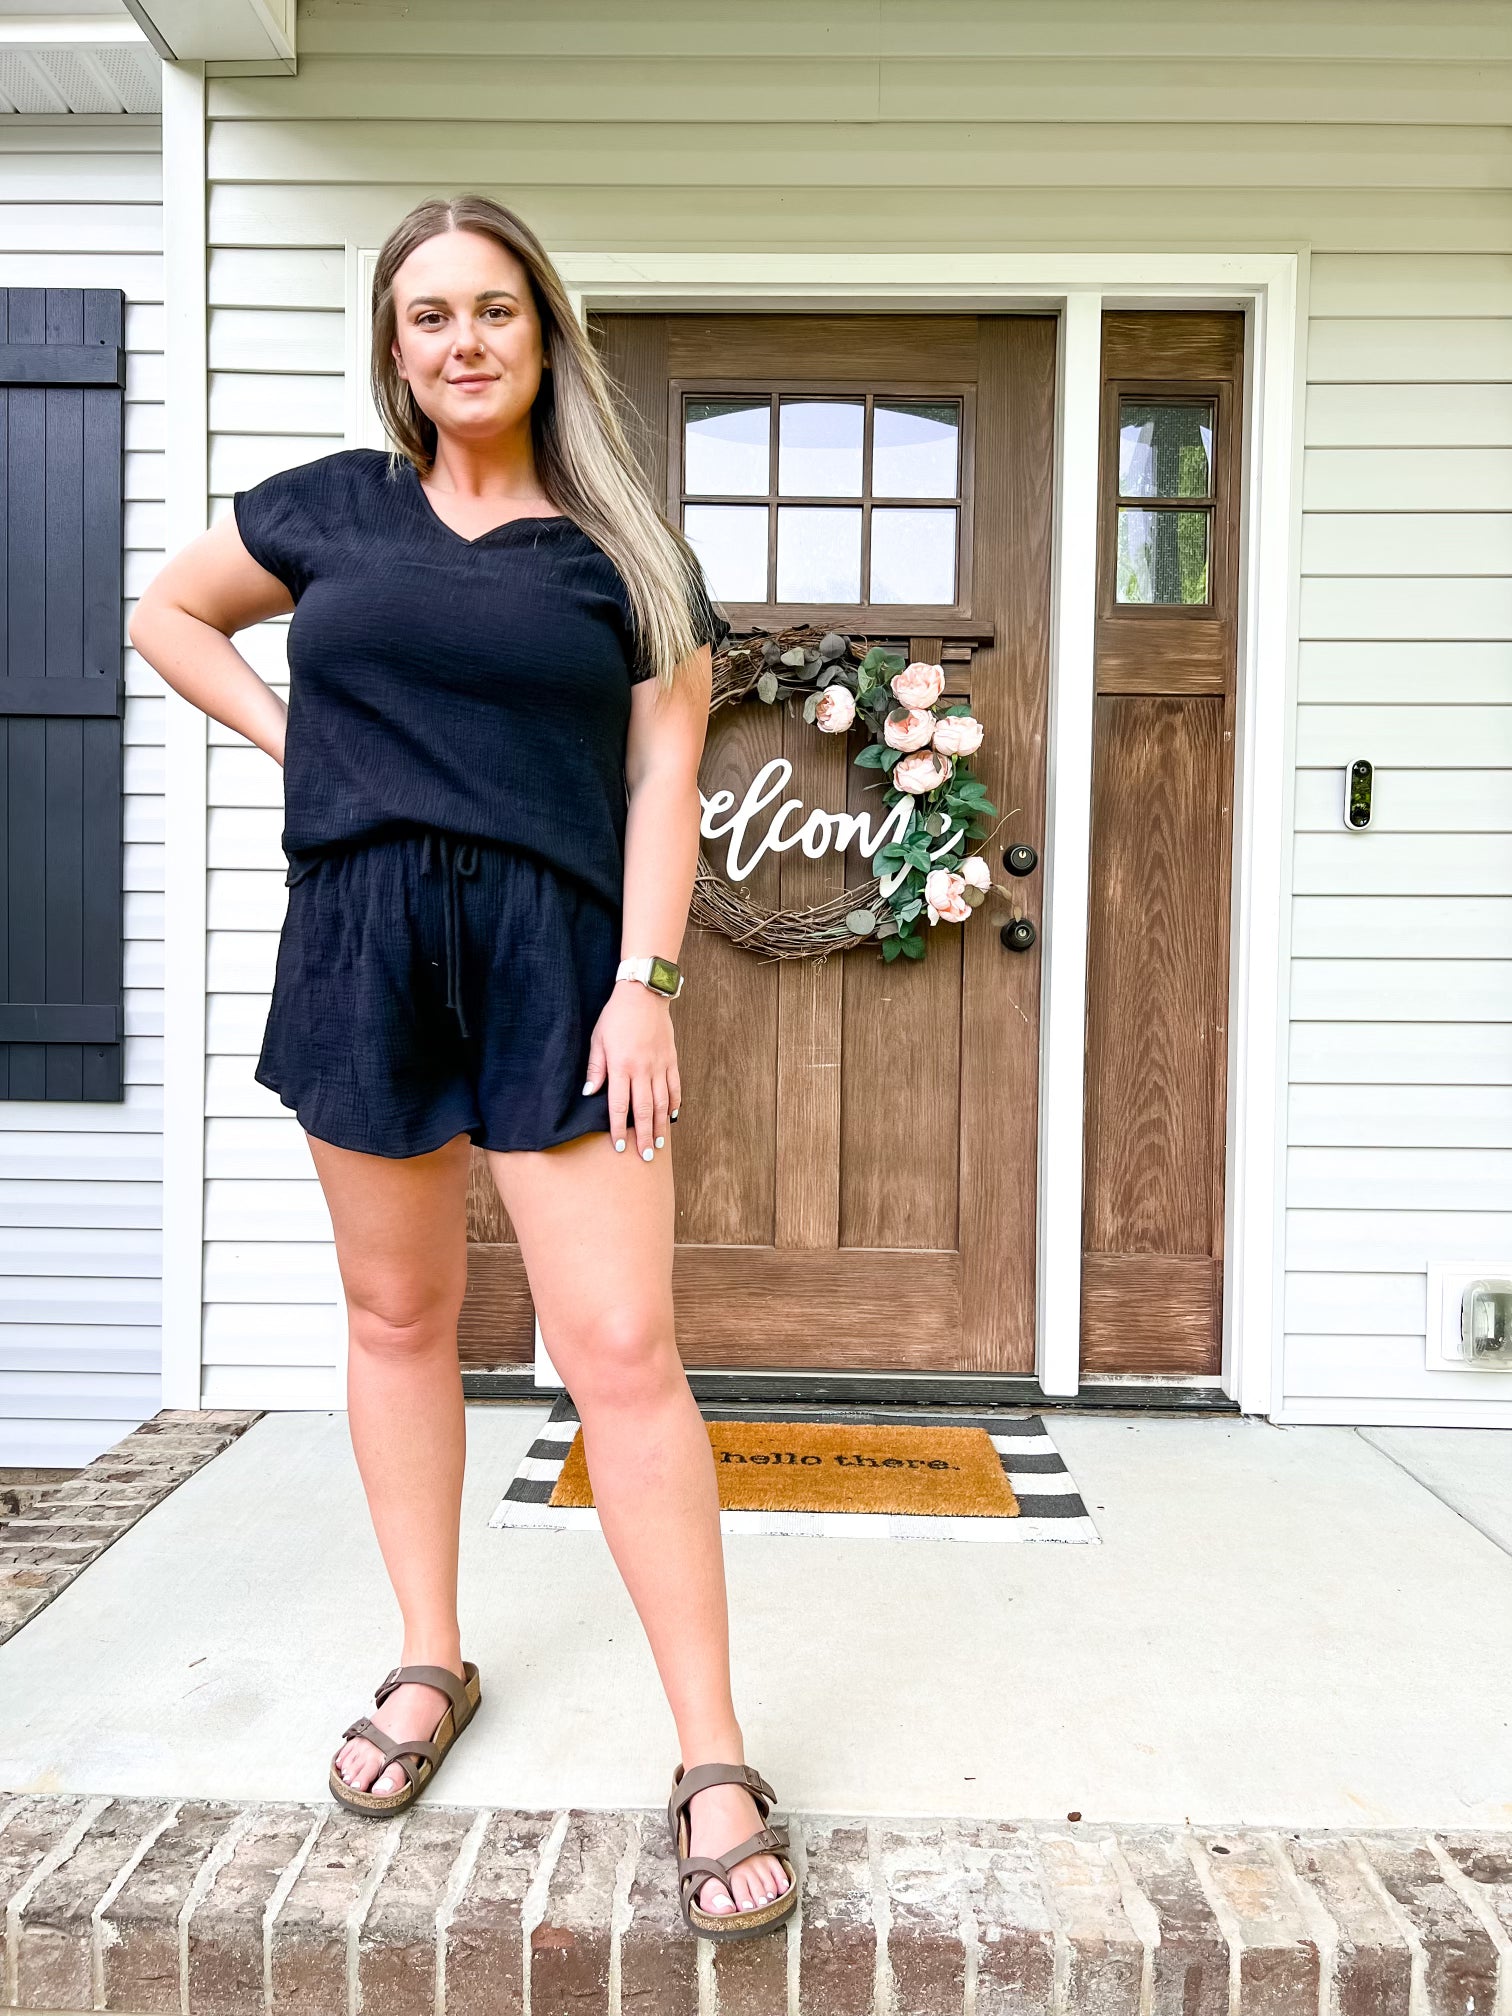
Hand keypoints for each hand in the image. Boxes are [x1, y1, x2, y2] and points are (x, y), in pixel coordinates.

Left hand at [583, 978, 680, 1159]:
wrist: (644, 994)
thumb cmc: (616, 1016)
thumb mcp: (598, 1039)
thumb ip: (595, 1068)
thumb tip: (589, 1093)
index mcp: (621, 1066)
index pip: (619, 1105)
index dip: (619, 1128)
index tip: (619, 1147)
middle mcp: (642, 1070)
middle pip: (643, 1110)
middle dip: (643, 1136)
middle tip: (645, 1157)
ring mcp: (659, 1066)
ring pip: (661, 1103)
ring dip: (659, 1126)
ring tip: (658, 1144)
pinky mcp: (671, 1060)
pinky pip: (674, 1087)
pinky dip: (674, 1104)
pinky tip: (671, 1118)